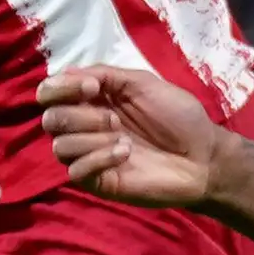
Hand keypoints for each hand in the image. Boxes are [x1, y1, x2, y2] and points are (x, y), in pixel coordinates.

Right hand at [39, 64, 229, 207]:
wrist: (203, 156)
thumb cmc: (178, 118)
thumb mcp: (143, 83)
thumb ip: (105, 74)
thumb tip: (67, 73)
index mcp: (92, 100)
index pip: (50, 93)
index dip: (62, 87)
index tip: (94, 88)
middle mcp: (84, 127)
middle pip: (51, 119)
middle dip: (80, 115)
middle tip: (116, 120)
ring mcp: (89, 156)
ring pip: (59, 146)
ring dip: (92, 138)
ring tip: (124, 139)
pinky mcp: (97, 182)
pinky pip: (75, 170)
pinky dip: (98, 158)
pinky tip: (125, 154)